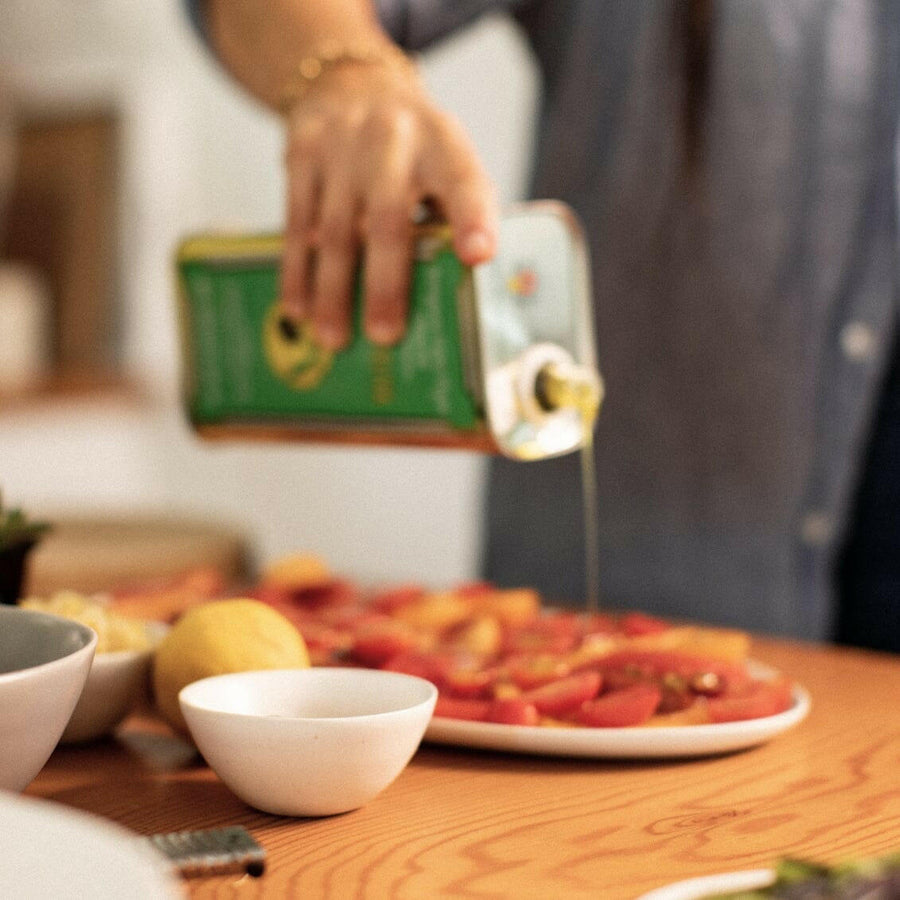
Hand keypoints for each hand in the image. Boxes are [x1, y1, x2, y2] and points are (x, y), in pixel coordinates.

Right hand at [280, 60, 498, 348]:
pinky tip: (299, 309)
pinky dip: (297, 271)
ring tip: (335, 339)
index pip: (464, 184)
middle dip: (385, 283)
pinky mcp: (301, 151)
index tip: (477, 256)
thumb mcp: (445, 164)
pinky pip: (295, 221)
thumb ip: (452, 217)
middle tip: (385, 335)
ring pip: (335, 229)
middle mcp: (394, 138)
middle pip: (388, 218)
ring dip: (333, 291)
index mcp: (444, 145)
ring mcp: (343, 142)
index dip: (472, 220)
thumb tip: (453, 299)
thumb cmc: (414, 150)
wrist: (351, 83)